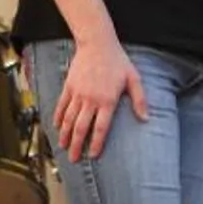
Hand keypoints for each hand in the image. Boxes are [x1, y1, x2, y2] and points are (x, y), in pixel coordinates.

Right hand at [54, 33, 149, 162]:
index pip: (100, 128)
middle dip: (77, 145)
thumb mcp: (134, 79)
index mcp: (107, 100)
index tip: (94, 155)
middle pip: (81, 128)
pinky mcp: (69, 86)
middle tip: (74, 159)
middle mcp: (90, 99)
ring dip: (65, 135)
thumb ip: (140, 100)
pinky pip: (61, 105)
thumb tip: (146, 119)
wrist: (97, 43)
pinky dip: (58, 117)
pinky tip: (56, 127)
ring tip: (63, 148)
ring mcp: (77, 93)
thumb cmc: (118, 61)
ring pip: (69, 119)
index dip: (96, 143)